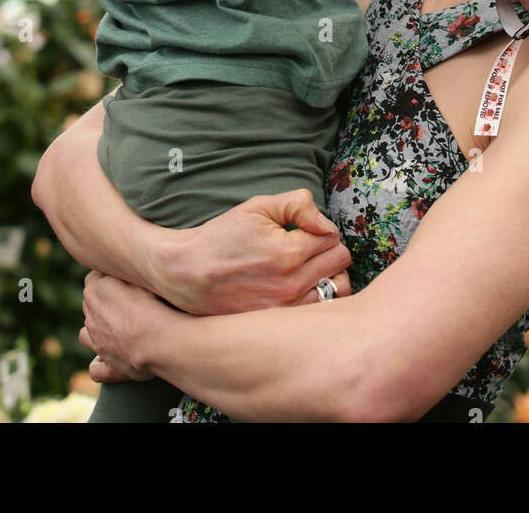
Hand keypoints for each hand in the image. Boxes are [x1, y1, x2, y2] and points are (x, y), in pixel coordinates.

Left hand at [79, 270, 176, 381]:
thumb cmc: (155, 303)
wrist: (160, 341)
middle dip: (105, 303)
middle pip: (90, 305)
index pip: (93, 278)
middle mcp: (91, 318)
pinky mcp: (108, 367)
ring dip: (97, 331)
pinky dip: (101, 364)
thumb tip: (129, 265)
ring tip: (118, 329)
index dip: (108, 278)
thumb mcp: (143, 275)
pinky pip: (96, 369)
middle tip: (130, 302)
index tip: (125, 279)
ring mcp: (97, 345)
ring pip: (86, 335)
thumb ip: (129, 271)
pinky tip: (112, 359)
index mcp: (96, 291)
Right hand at [152, 189, 351, 315]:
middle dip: (328, 249)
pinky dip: (319, 296)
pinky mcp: (281, 323)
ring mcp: (287, 308)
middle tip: (307, 247)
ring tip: (309, 268)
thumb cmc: (222, 237)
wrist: (187, 273)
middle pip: (341, 261)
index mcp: (288, 252)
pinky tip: (302, 287)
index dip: (319, 228)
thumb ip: (297, 204)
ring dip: (329, 274)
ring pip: (339, 289)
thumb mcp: (257, 207)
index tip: (303, 230)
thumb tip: (325, 222)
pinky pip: (321, 310)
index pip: (333, 236)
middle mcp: (292, 284)